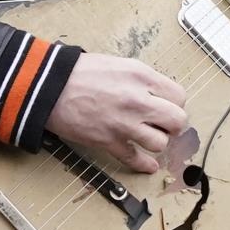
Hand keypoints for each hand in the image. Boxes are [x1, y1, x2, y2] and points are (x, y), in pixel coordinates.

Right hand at [45, 52, 187, 173]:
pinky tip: (148, 164)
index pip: (179, 96)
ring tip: (148, 137)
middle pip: (177, 121)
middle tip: (163, 124)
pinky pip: (135, 159)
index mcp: (142, 77)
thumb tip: (158, 93)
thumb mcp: (119, 64)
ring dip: (156, 142)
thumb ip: (142, 79)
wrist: (50, 87)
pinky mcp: (109, 142)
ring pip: (160, 143)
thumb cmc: (80, 72)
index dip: (174, 103)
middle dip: (172, 124)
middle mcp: (138, 101)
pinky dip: (144, 164)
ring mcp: (124, 124)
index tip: (167, 106)